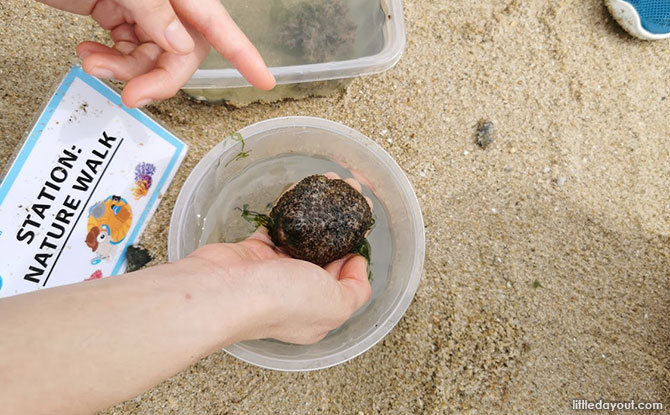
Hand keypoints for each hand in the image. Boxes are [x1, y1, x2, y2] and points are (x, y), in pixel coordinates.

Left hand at [40, 0, 275, 106]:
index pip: (218, 25)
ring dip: (124, 71)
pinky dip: (109, 60)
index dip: (244, 54)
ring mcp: (141, 9)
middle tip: (132, 96)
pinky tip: (89, 52)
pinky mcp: (118, 16)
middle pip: (183, 53)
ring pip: (152, 59)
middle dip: (158, 78)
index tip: (264, 81)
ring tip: (92, 63)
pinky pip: (127, 51)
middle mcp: (166, 1)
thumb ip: (153, 8)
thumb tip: (182, 45)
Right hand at [185, 173, 372, 344]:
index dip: (356, 245)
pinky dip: (289, 207)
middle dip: (341, 219)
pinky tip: (302, 189)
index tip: (362, 219)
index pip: (345, 276)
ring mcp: (274, 271)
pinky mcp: (253, 252)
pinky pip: (278, 225)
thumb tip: (357, 264)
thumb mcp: (335, 304)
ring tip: (332, 181)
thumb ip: (355, 289)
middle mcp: (297, 292)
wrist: (223, 291)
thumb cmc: (279, 301)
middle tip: (350, 191)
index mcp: (319, 310)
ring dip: (318, 208)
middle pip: (326, 250)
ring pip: (304, 234)